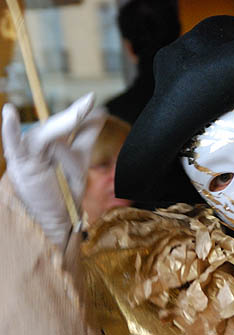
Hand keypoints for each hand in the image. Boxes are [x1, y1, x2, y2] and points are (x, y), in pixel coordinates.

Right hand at [2, 93, 105, 248]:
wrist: (59, 218)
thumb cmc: (66, 189)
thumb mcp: (81, 158)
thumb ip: (87, 134)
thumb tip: (101, 111)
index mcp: (49, 141)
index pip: (64, 123)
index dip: (78, 111)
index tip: (92, 97)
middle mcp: (35, 144)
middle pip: (55, 128)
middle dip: (72, 118)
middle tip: (88, 104)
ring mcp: (26, 153)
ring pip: (45, 136)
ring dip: (62, 131)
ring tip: (79, 114)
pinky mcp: (21, 165)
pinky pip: (14, 145)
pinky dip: (10, 130)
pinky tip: (8, 113)